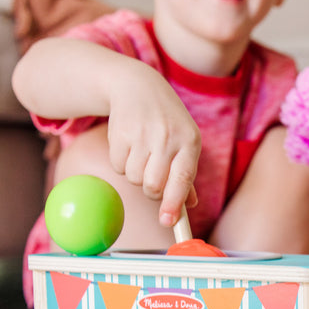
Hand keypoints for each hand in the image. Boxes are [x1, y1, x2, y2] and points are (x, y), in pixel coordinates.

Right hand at [107, 62, 199, 226]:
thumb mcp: (186, 143)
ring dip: (137, 175)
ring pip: (135, 179)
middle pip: (153, 186)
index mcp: (189, 142)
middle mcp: (167, 138)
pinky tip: (130, 145)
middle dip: (152, 191)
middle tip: (154, 178)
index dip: (174, 203)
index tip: (167, 222)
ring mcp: (142, 134)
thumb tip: (189, 206)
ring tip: (143, 153)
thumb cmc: (169, 122)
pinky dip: (123, 163)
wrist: (138, 86)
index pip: (182, 179)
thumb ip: (187, 176)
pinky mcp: (119, 133)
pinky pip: (118, 167)